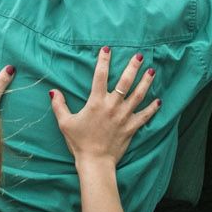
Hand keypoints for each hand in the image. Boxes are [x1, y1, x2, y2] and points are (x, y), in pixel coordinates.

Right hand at [51, 46, 159, 164]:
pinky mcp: (131, 127)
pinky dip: (152, 109)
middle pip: (125, 82)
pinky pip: (144, 116)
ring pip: (138, 95)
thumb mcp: (65, 123)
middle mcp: (112, 106)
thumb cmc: (79, 142)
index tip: (107, 49)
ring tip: (152, 71)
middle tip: (140, 56)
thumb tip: (52, 91)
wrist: (95, 162)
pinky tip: (159, 101)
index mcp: (96, 102)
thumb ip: (59, 105)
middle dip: (133, 67)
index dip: (103, 61)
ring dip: (146, 82)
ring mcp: (123, 116)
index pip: (99, 76)